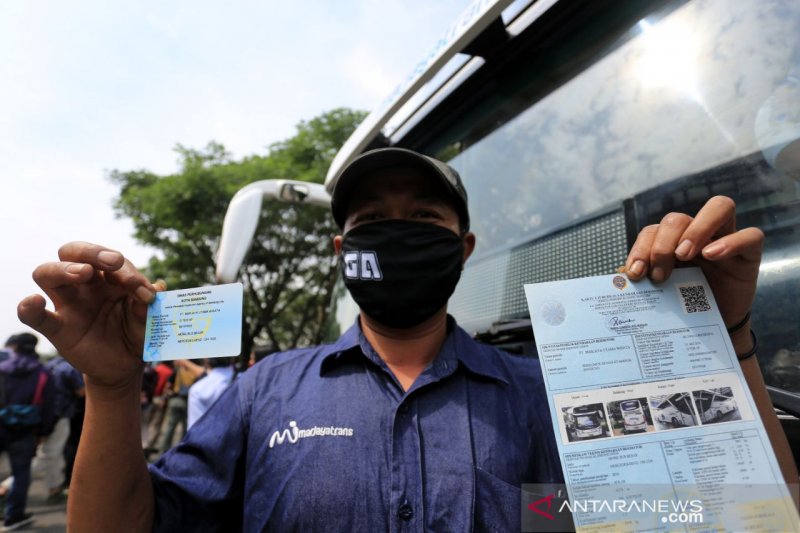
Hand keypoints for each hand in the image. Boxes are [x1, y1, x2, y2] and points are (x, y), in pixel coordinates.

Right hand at [17, 242, 163, 389]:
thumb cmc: (137, 334)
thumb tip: (156, 289)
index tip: (142, 289)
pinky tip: (35, 302)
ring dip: (65, 268)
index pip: (110, 260)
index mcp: (109, 278)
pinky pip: (35, 316)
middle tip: (113, 262)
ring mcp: (68, 304)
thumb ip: (148, 308)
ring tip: (84, 272)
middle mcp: (85, 285)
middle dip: (92, 252)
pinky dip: (29, 307)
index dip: (126, 269)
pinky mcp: (58, 328)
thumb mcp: (148, 322)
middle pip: (73, 252)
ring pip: (48, 273)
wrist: (126, 365)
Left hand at [623, 196, 762, 328]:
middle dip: (662, 244)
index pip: (652, 231)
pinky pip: (750, 235)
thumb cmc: (684, 307)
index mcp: (671, 242)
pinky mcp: (749, 253)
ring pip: (719, 207)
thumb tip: (618, 274)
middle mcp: (697, 234)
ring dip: (696, 229)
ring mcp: (725, 239)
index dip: (641, 248)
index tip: (636, 274)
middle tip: (659, 274)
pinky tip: (711, 255)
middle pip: (677, 218)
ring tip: (683, 255)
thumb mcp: (660, 293)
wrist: (714, 328)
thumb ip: (641, 281)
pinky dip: (731, 242)